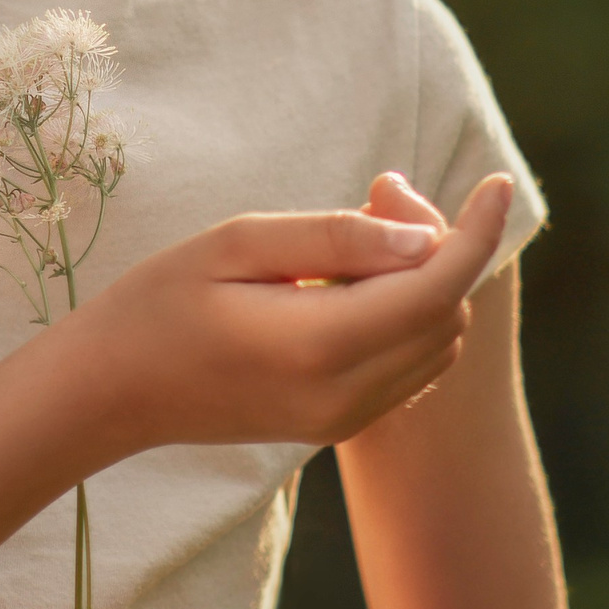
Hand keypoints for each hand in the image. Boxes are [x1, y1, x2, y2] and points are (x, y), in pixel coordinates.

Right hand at [72, 170, 511, 455]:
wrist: (109, 392)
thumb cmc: (158, 302)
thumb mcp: (237, 243)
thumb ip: (335, 237)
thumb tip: (423, 238)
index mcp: (320, 345)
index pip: (436, 287)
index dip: (477, 232)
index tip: (498, 182)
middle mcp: (346, 395)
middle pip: (446, 314)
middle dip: (440, 247)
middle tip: (381, 192)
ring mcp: (343, 419)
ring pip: (438, 344)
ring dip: (426, 284)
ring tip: (363, 235)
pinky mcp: (335, 426)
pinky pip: (410, 368)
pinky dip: (408, 318)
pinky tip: (356, 283)